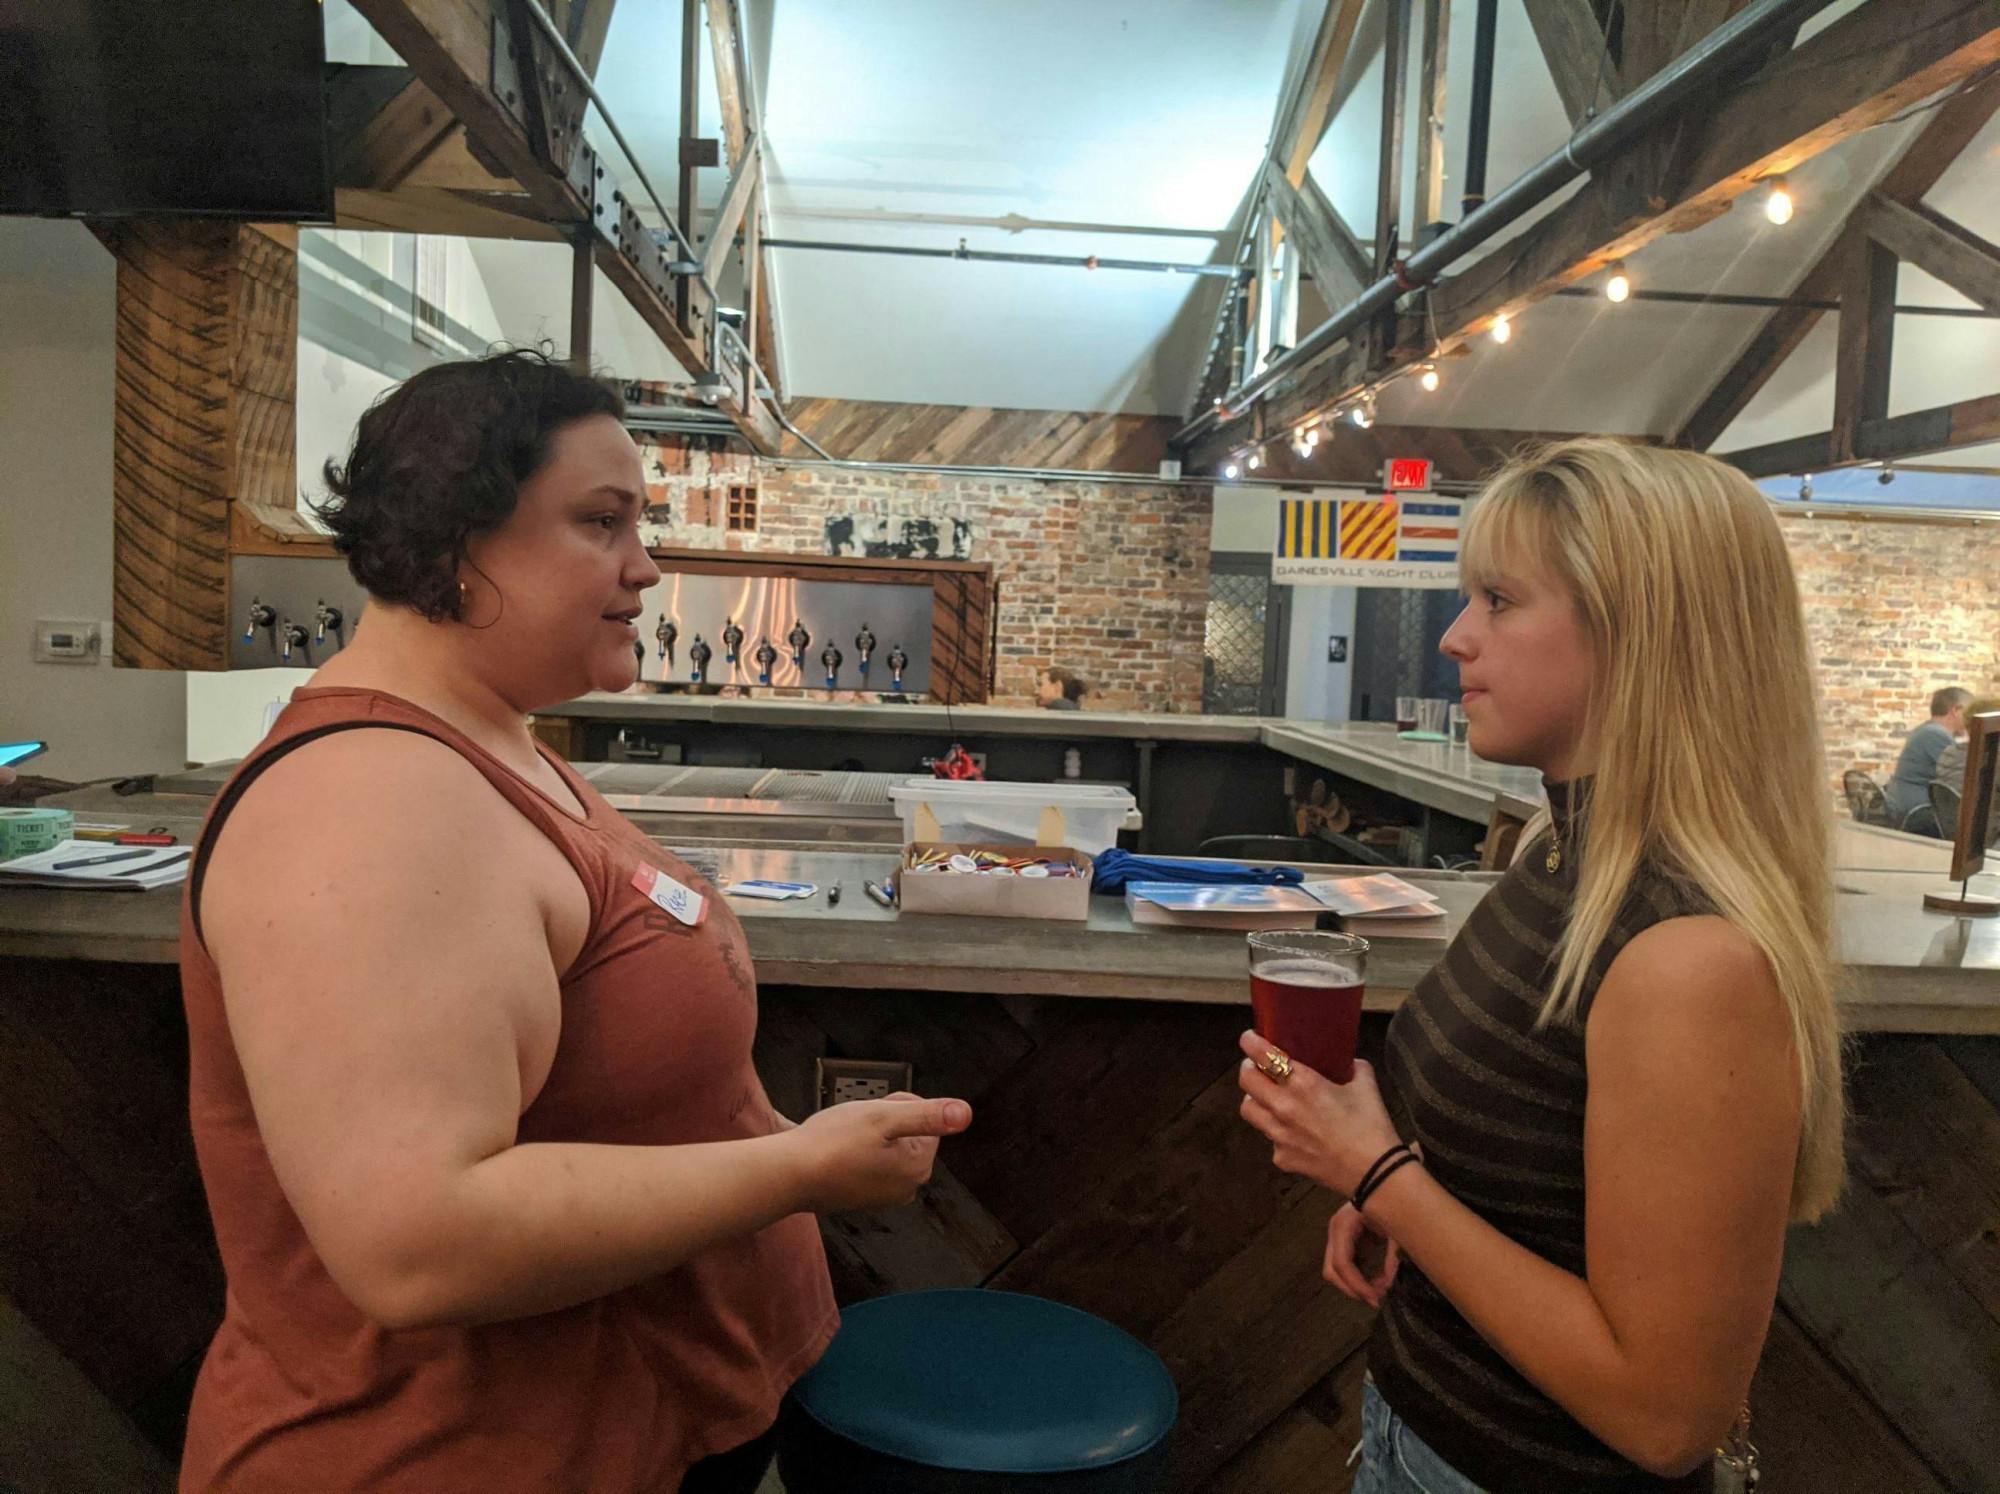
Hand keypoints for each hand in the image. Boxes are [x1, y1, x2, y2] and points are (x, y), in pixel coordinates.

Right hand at [790, 1092, 971, 1212]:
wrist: (789, 1175)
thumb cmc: (831, 1144)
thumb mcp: (883, 1117)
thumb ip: (928, 1115)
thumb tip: (965, 1114)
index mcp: (917, 1167)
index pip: (927, 1121)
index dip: (900, 1107)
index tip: (875, 1111)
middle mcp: (905, 1188)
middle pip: (908, 1136)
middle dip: (885, 1123)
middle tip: (857, 1123)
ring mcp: (882, 1196)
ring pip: (887, 1149)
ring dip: (869, 1137)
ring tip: (844, 1138)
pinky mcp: (861, 1198)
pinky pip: (869, 1165)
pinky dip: (855, 1154)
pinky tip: (837, 1152)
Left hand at [1235, 1029, 1402, 1195]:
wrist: (1376, 1174)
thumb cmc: (1372, 1127)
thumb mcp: (1366, 1086)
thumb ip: (1353, 1067)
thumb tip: (1348, 1062)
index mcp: (1303, 1083)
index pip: (1262, 1055)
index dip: (1250, 1042)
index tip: (1249, 1038)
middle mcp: (1283, 1107)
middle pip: (1245, 1079)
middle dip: (1249, 1068)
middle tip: (1259, 1067)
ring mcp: (1279, 1135)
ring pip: (1248, 1109)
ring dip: (1255, 1099)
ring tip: (1269, 1098)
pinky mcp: (1282, 1158)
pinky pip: (1269, 1139)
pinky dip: (1277, 1132)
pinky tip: (1294, 1133)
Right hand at [1323, 1203, 1399, 1307]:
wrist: (1385, 1182)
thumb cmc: (1392, 1200)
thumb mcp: (1396, 1229)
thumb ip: (1392, 1258)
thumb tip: (1388, 1285)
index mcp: (1344, 1225)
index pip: (1342, 1263)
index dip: (1357, 1285)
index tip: (1376, 1299)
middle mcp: (1335, 1231)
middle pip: (1331, 1270)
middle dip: (1352, 1289)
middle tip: (1376, 1300)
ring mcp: (1336, 1236)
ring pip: (1334, 1271)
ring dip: (1355, 1285)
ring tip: (1380, 1289)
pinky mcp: (1343, 1240)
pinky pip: (1344, 1265)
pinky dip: (1358, 1277)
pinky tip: (1376, 1279)